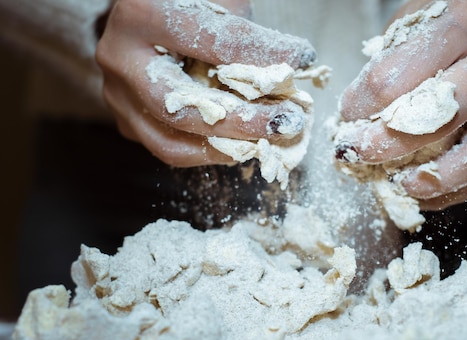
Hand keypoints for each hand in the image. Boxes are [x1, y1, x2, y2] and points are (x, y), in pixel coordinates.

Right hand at [96, 0, 316, 166]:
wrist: (148, 21)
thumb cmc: (186, 4)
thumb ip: (244, 27)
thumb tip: (295, 60)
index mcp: (140, 15)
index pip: (212, 41)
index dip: (261, 54)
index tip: (301, 60)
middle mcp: (120, 58)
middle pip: (183, 105)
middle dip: (243, 120)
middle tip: (287, 121)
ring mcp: (118, 95)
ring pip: (173, 141)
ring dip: (230, 146)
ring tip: (271, 138)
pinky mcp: (127, 121)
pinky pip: (172, 149)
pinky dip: (213, 151)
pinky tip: (245, 142)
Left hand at [337, 0, 466, 209]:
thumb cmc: (442, 38)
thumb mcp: (405, 33)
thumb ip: (380, 71)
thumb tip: (354, 125)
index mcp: (461, 22)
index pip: (393, 79)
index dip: (360, 108)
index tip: (348, 119)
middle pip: (438, 118)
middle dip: (389, 147)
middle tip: (362, 156)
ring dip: (431, 182)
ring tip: (400, 184)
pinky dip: (454, 191)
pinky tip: (426, 189)